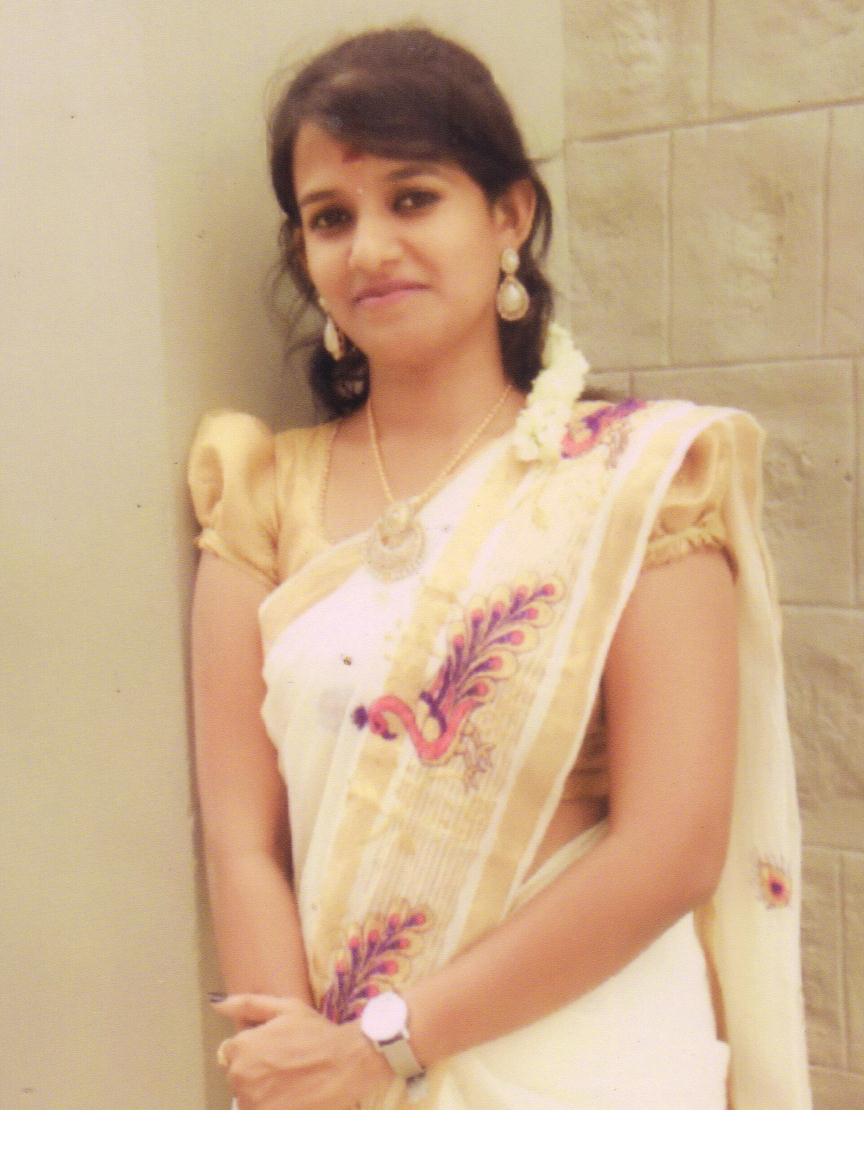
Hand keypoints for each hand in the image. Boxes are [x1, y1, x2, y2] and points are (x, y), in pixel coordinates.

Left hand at [213, 994, 392, 1108]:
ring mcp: (253, 1104)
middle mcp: (241, 1077)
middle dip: (256, 1072)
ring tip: (291, 1083)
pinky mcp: (268, 1121)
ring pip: (249, 1098)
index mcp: (241, 1048)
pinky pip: (261, 1114)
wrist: (348, 1063)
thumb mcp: (286, 1008)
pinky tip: (293, 1098)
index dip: (253, 1049)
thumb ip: (247, 1004)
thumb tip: (216, 1003)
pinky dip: (274, 1107)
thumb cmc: (318, 1033)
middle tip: (286, 1066)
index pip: (231, 1054)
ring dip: (264, 1093)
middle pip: (238, 1077)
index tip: (275, 1050)